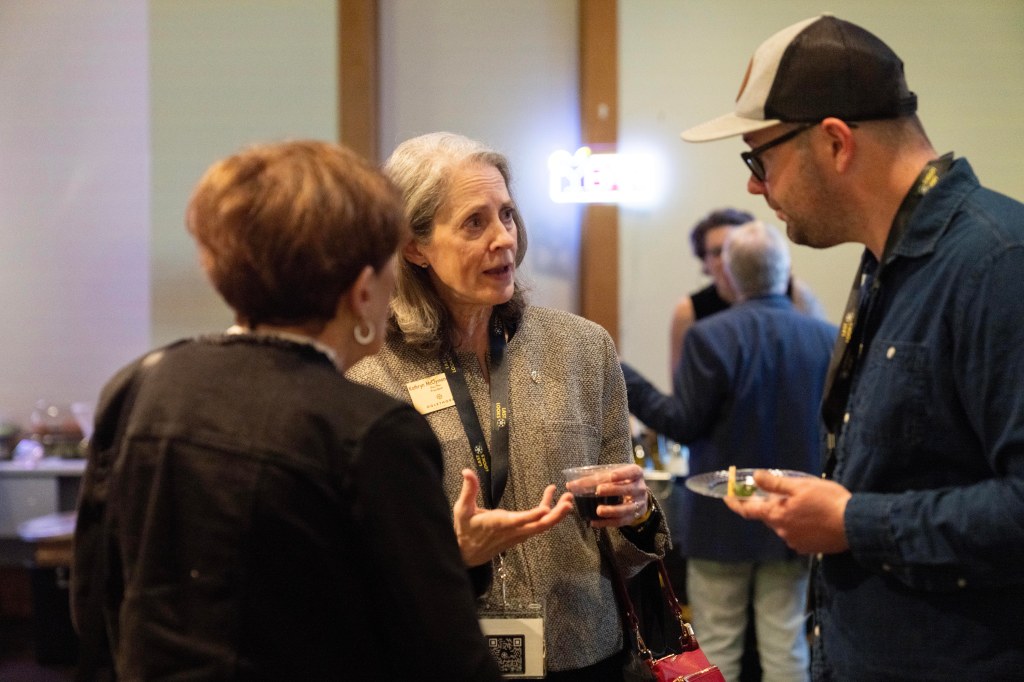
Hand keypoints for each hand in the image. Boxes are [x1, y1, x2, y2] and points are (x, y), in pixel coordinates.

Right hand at [453, 469, 573, 566]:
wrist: (467, 554)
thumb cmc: (465, 530)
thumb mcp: (462, 509)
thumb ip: (469, 490)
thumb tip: (467, 471)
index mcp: (498, 524)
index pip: (517, 521)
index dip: (531, 516)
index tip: (544, 509)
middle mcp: (512, 531)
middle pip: (538, 526)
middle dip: (555, 515)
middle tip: (568, 502)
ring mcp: (518, 535)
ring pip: (541, 527)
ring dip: (556, 514)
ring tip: (567, 498)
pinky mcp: (520, 535)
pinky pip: (538, 526)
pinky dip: (547, 514)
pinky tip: (552, 500)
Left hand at [568, 463, 650, 528]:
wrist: (636, 497)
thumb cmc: (620, 482)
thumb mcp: (613, 475)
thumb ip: (595, 478)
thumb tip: (570, 485)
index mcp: (636, 474)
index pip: (631, 472)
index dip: (622, 474)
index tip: (611, 476)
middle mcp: (640, 488)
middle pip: (627, 489)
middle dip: (613, 490)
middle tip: (599, 490)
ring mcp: (638, 504)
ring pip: (626, 508)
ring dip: (612, 510)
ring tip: (598, 510)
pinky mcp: (632, 517)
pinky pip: (620, 522)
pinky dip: (607, 523)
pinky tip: (595, 522)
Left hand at [724, 469, 851, 553]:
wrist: (855, 526)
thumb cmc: (828, 502)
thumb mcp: (801, 486)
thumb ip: (775, 483)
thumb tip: (755, 477)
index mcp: (777, 516)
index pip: (748, 511)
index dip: (735, 503)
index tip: (727, 497)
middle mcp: (782, 532)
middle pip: (768, 517)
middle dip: (770, 505)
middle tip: (780, 492)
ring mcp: (795, 543)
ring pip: (783, 525)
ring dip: (786, 514)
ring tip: (804, 503)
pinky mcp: (808, 549)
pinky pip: (796, 533)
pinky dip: (798, 524)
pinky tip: (812, 517)